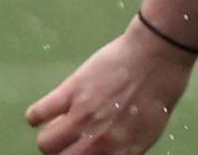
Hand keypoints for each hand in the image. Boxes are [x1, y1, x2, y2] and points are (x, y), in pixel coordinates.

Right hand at [26, 21, 195, 154]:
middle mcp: (101, 139)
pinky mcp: (71, 92)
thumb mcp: (150, 128)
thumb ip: (126, 147)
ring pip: (46, 143)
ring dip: (50, 136)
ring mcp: (84, 115)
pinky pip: (37, 114)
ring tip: (58, 124)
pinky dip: (35, 116)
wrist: (160, 52)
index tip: (78, 150)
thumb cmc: (162, 86)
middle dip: (63, 152)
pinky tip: (44, 112)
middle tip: (69, 140)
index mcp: (123, 149)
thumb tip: (106, 154)